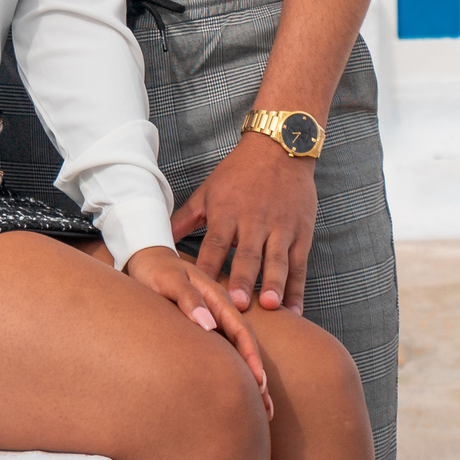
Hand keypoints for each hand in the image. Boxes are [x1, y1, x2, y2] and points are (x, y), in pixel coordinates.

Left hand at [123, 246, 272, 416]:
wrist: (145, 259)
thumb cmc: (156, 271)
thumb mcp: (170, 281)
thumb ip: (189, 300)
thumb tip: (209, 326)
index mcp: (217, 298)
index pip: (241, 332)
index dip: (251, 358)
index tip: (259, 383)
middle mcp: (221, 311)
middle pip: (245, 347)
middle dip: (258, 378)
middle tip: (268, 410)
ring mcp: (214, 320)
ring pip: (236, 353)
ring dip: (250, 380)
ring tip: (261, 410)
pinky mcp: (204, 328)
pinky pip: (223, 352)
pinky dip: (232, 372)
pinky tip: (234, 392)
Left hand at [169, 132, 316, 314]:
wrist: (280, 148)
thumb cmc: (239, 172)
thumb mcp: (208, 191)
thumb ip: (184, 218)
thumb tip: (158, 239)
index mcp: (227, 212)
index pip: (214, 244)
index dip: (207, 267)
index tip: (199, 291)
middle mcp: (255, 221)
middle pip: (247, 254)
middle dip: (241, 280)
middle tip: (238, 305)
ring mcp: (280, 227)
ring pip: (277, 260)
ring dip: (273, 284)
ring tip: (269, 306)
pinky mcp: (302, 232)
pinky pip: (300, 264)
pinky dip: (297, 288)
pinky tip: (294, 311)